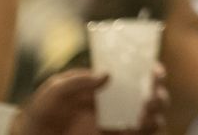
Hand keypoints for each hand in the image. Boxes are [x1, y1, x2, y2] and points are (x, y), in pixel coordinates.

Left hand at [11, 65, 168, 134]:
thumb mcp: (54, 91)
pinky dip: (148, 127)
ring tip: (148, 108)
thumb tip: (106, 75)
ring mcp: (115, 124)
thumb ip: (77, 80)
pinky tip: (143, 123)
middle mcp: (114, 104)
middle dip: (157, 91)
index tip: (154, 69)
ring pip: (149, 115)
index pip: (132, 75)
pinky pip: (139, 133)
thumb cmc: (41, 114)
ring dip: (156, 110)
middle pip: (147, 95)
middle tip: (153, 92)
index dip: (147, 70)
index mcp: (103, 87)